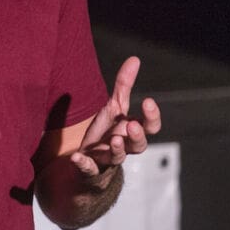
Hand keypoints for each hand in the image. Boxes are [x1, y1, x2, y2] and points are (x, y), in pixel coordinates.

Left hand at [71, 56, 161, 180]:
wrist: (90, 163)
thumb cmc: (106, 133)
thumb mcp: (114, 108)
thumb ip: (124, 85)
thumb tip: (135, 59)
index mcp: (131, 131)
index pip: (150, 126)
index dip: (152, 116)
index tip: (148, 101)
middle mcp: (124, 147)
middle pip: (140, 145)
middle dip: (138, 136)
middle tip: (133, 126)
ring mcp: (108, 160)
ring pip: (118, 158)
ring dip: (117, 149)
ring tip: (114, 140)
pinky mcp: (91, 170)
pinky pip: (89, 170)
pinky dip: (84, 164)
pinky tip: (77, 158)